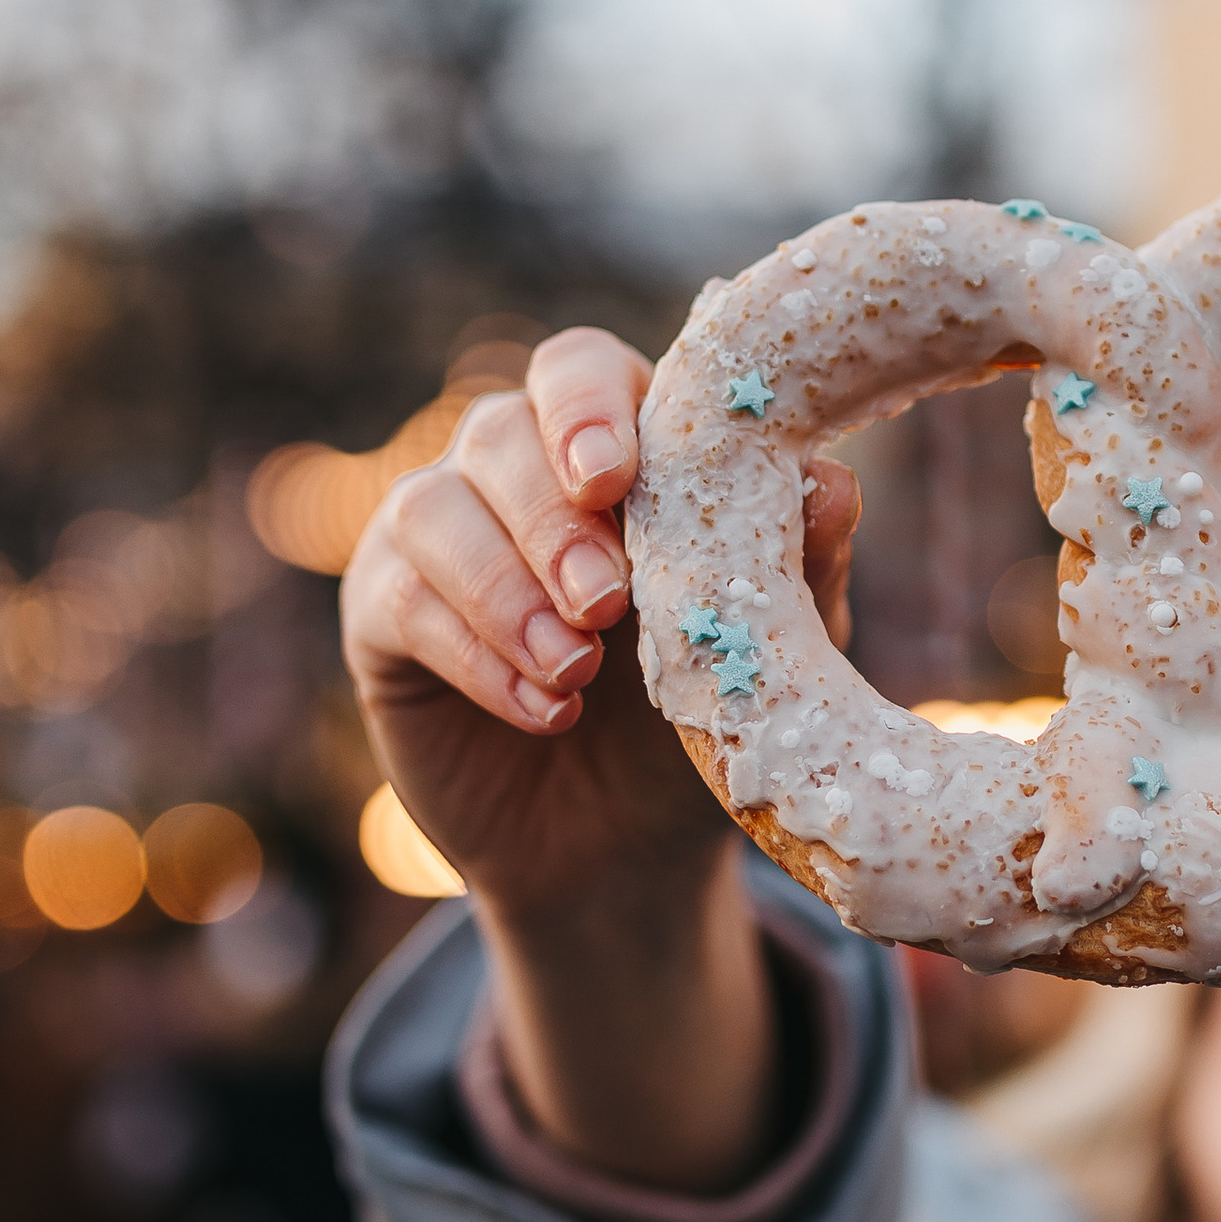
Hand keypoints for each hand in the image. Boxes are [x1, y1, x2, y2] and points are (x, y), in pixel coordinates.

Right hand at [339, 326, 856, 1190]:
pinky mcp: (383, 614)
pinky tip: (542, 707)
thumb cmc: (702, 717)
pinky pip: (401, 602)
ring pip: (432, 508)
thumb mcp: (766, 648)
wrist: (625, 851)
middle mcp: (511, 468)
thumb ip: (799, 565)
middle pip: (498, 431)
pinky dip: (474, 655)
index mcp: (613, 444)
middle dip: (552, 519)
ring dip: (505, 589)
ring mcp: (437, 533)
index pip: (579, 370)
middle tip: (606, 602)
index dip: (586, 408)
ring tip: (577, 671)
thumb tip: (837, 485)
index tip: (613, 478)